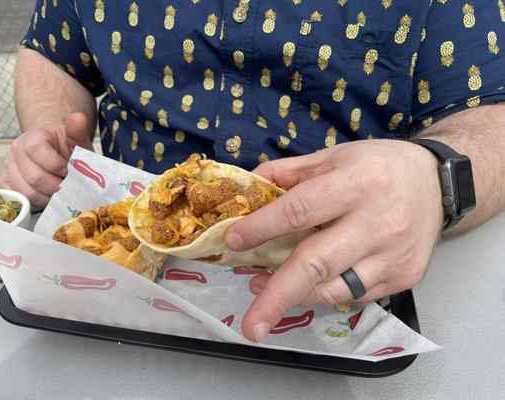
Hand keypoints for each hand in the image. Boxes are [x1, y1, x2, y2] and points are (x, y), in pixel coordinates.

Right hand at [0, 113, 91, 210]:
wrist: (56, 155)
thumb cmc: (67, 149)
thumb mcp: (76, 141)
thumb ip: (77, 132)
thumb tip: (79, 118)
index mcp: (32, 137)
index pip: (37, 152)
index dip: (57, 165)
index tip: (70, 170)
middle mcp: (16, 151)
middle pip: (34, 177)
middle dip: (57, 186)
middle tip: (68, 186)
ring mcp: (9, 168)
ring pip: (28, 192)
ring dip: (49, 197)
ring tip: (61, 192)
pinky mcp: (7, 184)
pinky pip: (22, 201)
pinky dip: (39, 203)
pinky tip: (49, 196)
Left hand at [225, 139, 444, 341]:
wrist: (436, 183)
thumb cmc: (379, 166)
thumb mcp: (333, 156)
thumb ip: (288, 173)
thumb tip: (246, 189)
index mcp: (358, 183)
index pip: (299, 210)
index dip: (262, 228)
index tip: (233, 242)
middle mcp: (379, 221)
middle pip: (318, 263)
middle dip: (278, 295)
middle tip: (250, 324)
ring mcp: (394, 254)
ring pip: (336, 289)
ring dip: (295, 296)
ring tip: (266, 290)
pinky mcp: (405, 276)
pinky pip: (356, 295)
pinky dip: (325, 294)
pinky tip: (309, 284)